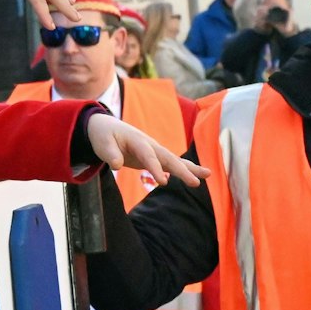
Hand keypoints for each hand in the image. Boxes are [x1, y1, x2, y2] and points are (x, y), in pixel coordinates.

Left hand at [85, 116, 210, 187]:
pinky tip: (196, 178)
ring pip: (173, 160)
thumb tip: (117, 165)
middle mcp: (149, 144)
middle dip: (182, 170)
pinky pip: (170, 164)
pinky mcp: (154, 157)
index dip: (156, 169)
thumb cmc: (103, 135)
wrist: (106, 127)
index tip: (163, 182)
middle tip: (196, 182)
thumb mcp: (101, 143)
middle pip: (167, 158)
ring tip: (208, 174)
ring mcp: (153, 150)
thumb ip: (110, 153)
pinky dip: (183, 169)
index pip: (148, 156)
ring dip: (190, 168)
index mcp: (137, 140)